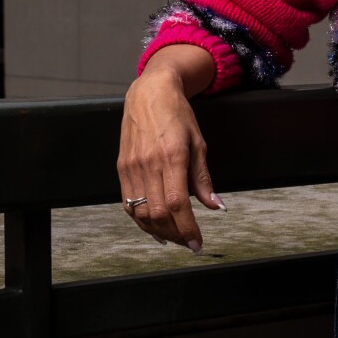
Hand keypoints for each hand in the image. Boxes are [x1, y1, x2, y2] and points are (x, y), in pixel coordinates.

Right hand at [118, 45, 223, 251]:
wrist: (149, 93)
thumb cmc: (178, 115)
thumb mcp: (199, 144)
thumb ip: (203, 179)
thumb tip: (216, 207)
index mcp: (171, 158)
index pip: (178, 205)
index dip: (188, 229)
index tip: (198, 243)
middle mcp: (148, 165)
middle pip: (159, 213)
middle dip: (176, 235)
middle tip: (189, 244)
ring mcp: (131, 167)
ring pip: (141, 213)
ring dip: (158, 231)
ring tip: (174, 238)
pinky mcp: (121, 168)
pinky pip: (128, 203)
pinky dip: (140, 220)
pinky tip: (154, 227)